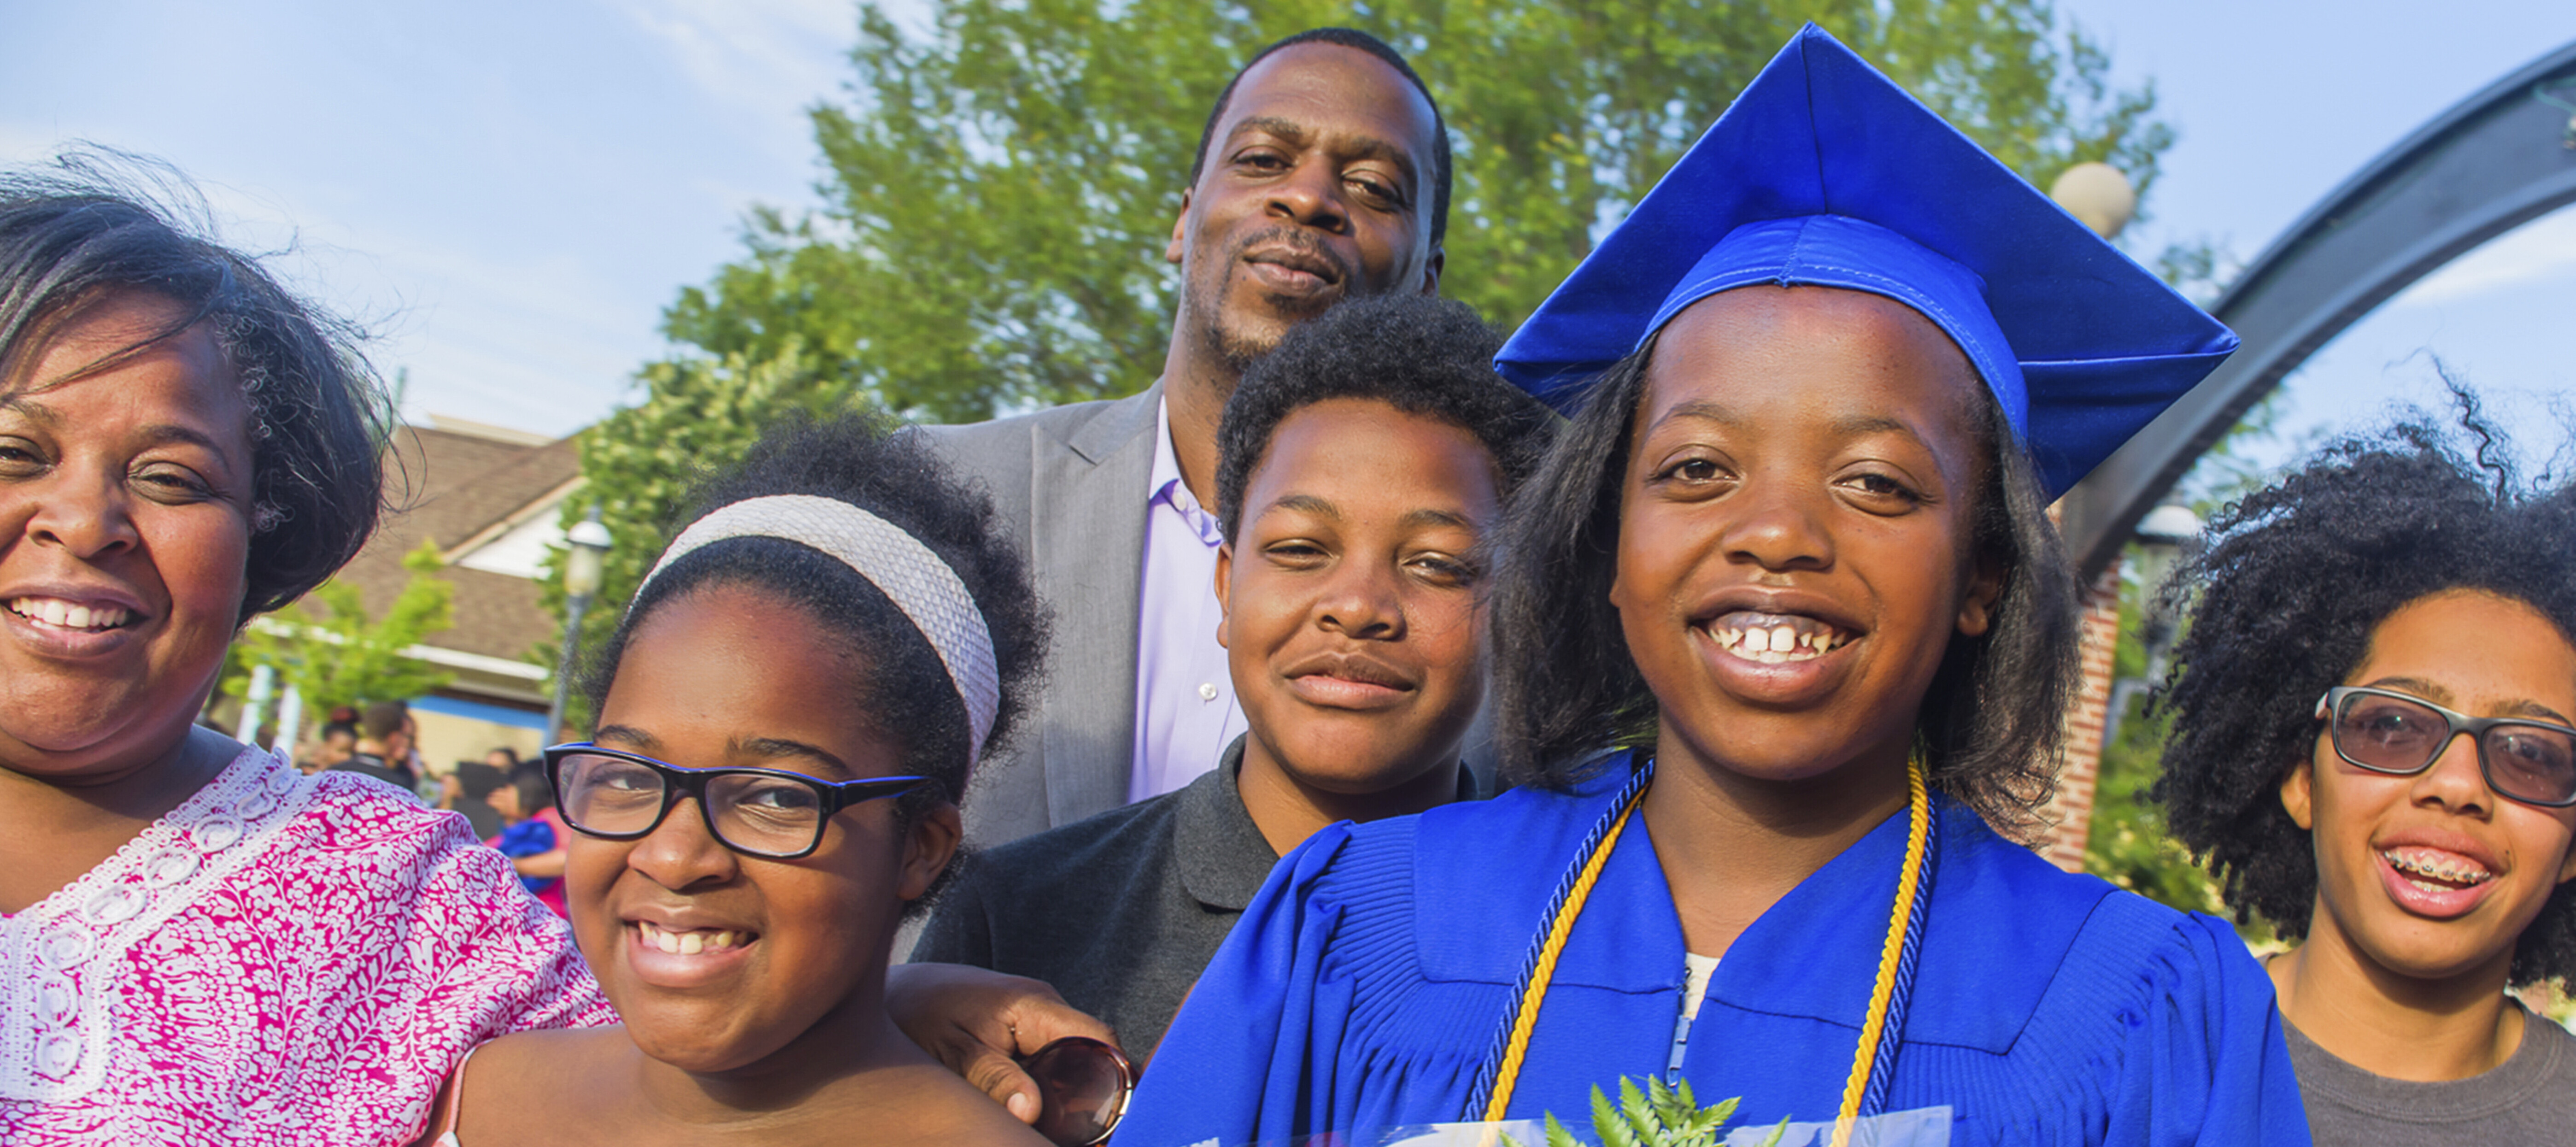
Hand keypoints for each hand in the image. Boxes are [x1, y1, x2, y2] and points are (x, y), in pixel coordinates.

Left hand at [885, 962, 1120, 1124]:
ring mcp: (1034, 1019)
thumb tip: (1032, 1112)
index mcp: (1035, 1006)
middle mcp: (1044, 1008)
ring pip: (1069, 1062)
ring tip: (1057, 1129)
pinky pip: (1048, 1061)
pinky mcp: (1021, 1030)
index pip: (1099, 1038)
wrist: (891, 991)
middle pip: (1090, 1056)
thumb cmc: (916, 1013)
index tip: (1116, 1117)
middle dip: (1090, 1096)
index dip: (1118, 1075)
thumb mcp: (951, 1052)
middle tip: (1081, 1136)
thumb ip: (993, 1079)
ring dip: (1066, 1095)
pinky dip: (1046, 1088)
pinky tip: (1033, 1112)